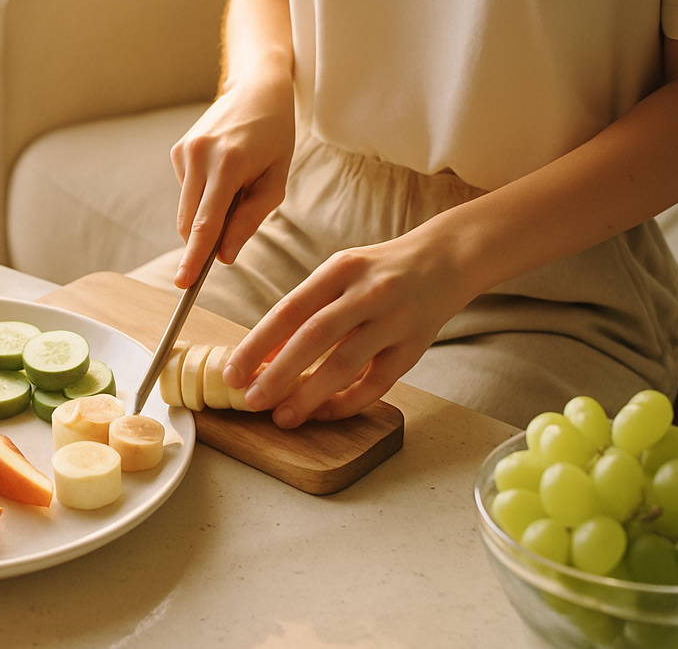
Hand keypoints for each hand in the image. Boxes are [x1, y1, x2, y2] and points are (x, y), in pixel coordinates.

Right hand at [170, 71, 294, 287]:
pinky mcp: (177, 151)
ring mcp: (184, 152)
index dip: (195, 258)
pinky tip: (223, 173)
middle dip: (202, 243)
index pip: (207, 223)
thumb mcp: (276, 180)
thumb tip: (225, 256)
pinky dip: (203, 196)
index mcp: (229, 164)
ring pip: (187, 211)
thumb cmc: (275, 136)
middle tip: (227, 241)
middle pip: (190, 223)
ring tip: (237, 187)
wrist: (257, 90)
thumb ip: (250, 219)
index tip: (183, 284)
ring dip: (207, 216)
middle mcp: (199, 157)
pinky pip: (187, 192)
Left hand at [223, 224, 476, 428]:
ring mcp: (394, 321)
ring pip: (346, 364)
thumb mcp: (339, 275)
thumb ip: (304, 310)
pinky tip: (321, 413)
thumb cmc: (378, 272)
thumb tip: (262, 355)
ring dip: (309, 395)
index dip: (257, 344)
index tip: (233, 372)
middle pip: (315, 337)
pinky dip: (345, 402)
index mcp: (341, 268)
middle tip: (251, 400)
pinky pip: (376, 384)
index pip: (289, 309)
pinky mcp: (414, 349)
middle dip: (278, 373)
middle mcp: (368, 293)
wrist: (444, 260)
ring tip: (282, 417)